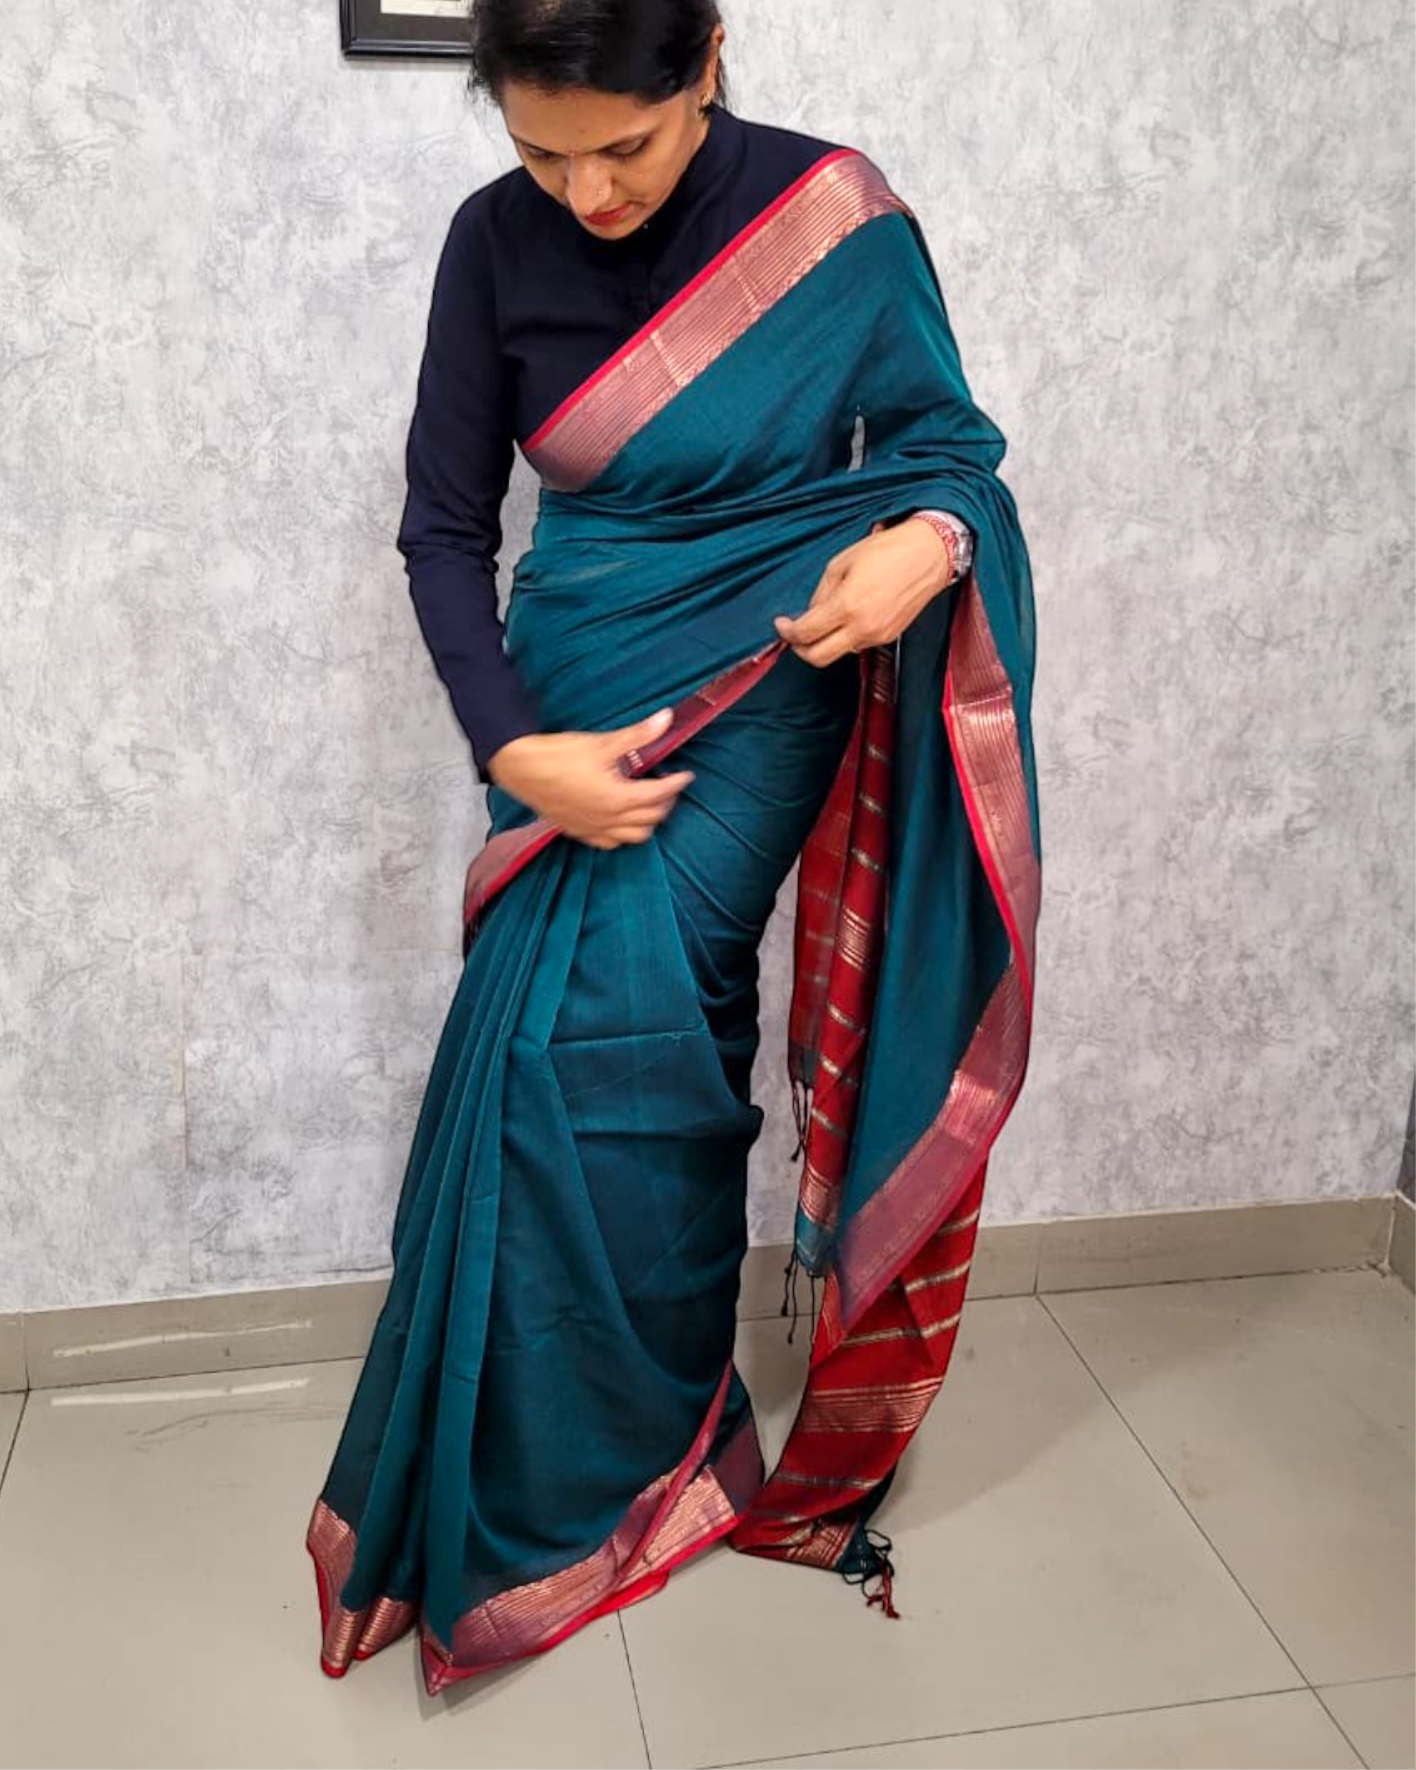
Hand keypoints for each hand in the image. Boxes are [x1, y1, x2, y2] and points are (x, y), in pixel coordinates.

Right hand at [487, 709, 693, 849]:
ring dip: (648, 821)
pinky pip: (610, 842)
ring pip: (634, 836)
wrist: (519, 768)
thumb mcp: (602, 743)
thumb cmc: (558, 755)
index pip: (659, 795)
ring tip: (648, 802)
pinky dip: (623, 834)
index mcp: (617, 798)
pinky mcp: (578, 832)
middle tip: (667, 784)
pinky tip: (622, 819)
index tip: (686, 775)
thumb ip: (638, 735)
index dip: (676, 784)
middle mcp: (608, 820)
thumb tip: (666, 719)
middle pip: (652, 818)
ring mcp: (593, 829)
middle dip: (665, 802)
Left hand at [773, 518, 954, 667]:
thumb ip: (821, 594)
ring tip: (823, 620)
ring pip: (839, 652)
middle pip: (819, 657)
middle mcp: (862, 628)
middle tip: (794, 634)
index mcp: (847, 606)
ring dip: (824, 642)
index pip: (806, 633)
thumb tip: (809, 615)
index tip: (781, 625)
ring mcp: (877, 636)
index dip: (787, 632)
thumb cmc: (887, 551)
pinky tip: (846, 618)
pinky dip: (844, 637)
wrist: (929, 554)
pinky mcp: (889, 637)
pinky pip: (857, 645)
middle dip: (800, 649)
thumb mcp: (841, 563)